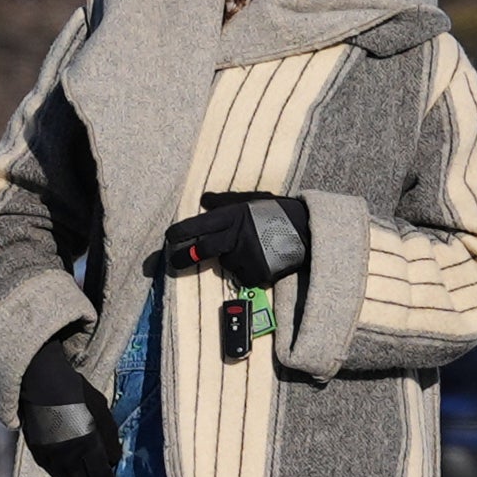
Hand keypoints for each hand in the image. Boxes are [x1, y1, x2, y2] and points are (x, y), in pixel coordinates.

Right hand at [18, 341, 121, 476]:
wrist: (39, 382)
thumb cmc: (77, 393)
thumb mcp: (102, 412)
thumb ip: (109, 439)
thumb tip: (113, 460)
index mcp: (88, 445)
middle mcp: (68, 456)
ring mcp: (50, 454)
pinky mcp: (37, 450)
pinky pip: (53, 470)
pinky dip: (65, 475)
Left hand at [164, 192, 311, 285]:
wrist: (307, 230)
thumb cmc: (278, 212)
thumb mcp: (251, 200)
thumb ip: (226, 202)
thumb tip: (204, 199)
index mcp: (231, 217)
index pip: (196, 225)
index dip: (179, 232)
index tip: (168, 238)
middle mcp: (234, 236)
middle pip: (200, 250)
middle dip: (182, 257)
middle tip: (173, 263)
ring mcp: (245, 256)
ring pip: (227, 264)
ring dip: (233, 260)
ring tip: (253, 251)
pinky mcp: (257, 272)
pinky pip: (244, 276)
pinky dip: (249, 271)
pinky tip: (262, 260)